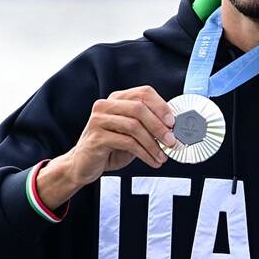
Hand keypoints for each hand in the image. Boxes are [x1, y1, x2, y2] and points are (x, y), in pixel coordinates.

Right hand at [37, 86, 176, 208]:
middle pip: (139, 108)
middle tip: (172, 141)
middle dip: (159, 126)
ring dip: (153, 143)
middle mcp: (105, 105)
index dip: (161, 106)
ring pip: (134, 126)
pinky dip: (144, 153)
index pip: (144, 93)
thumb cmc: (111, 147)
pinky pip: (127, 142)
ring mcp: (98, 120)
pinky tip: (152, 161)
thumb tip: (174, 127)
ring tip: (163, 156)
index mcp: (117, 99)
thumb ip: (148, 125)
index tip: (173, 122)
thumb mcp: (132, 133)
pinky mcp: (96, 137)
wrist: (83, 165)